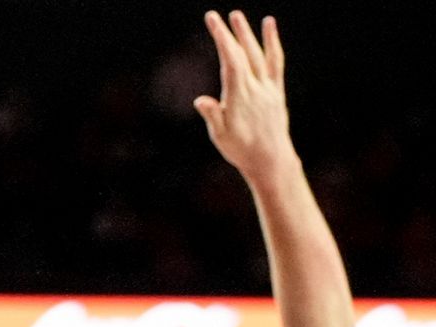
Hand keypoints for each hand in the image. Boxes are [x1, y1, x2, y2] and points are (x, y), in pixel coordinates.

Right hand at [194, 10, 298, 180]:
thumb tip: (201, 101)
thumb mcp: (221, 137)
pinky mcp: (276, 90)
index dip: (222, 38)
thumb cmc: (241, 150)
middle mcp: (256, 88)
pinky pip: (275, 62)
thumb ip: (213, 116)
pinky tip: (269, 26)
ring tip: (237, 16)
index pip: (230, 61)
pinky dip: (272, 43)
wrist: (271, 159)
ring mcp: (268, 88)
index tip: (213, 20)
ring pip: (258, 55)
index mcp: (240, 97)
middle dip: (229, 33)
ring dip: (248, 34)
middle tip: (218, 15)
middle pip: (243, 54)